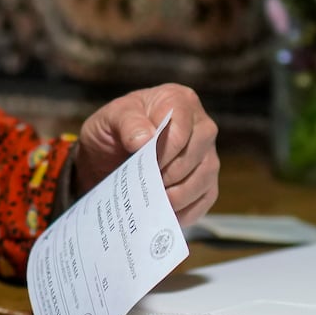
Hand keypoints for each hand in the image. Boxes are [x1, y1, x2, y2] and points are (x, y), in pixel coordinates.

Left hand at [74, 84, 218, 225]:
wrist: (107, 156)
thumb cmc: (112, 130)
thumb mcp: (109, 119)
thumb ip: (127, 123)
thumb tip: (145, 139)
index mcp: (179, 100)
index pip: (180, 130)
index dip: (162, 152)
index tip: (140, 164)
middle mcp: (201, 125)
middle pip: (196, 155)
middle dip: (168, 175)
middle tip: (144, 185)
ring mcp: (208, 154)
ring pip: (205, 178)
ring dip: (177, 195)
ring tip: (152, 201)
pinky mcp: (207, 181)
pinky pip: (206, 198)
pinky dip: (186, 210)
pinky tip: (164, 213)